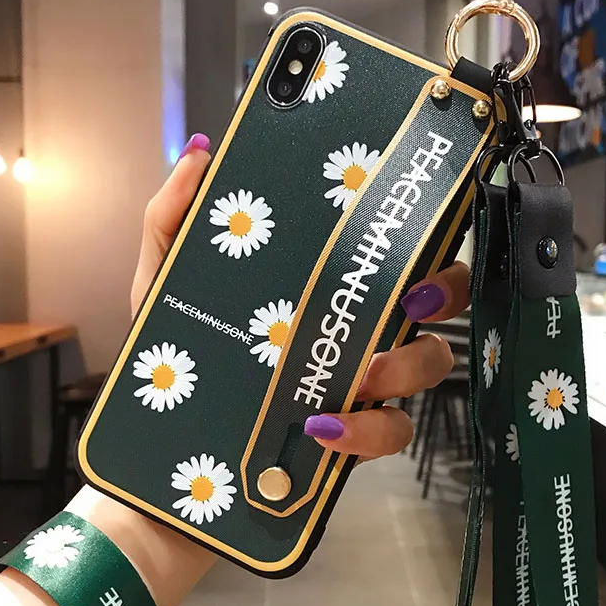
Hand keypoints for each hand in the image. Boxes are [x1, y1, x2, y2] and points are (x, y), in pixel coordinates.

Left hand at [130, 132, 469, 462]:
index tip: (416, 226)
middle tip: (410, 300)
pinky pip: (391, 433)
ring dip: (407, 365)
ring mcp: (359, 384)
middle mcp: (353, 328)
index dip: (422, 233)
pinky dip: (368, 431)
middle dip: (443, 293)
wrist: (167, 452)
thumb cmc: (174, 360)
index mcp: (323, 286)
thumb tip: (202, 153)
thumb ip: (173, 220)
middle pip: (436, 301)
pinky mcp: (354, 439)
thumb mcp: (163, 286)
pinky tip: (322, 428)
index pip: (392, 249)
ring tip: (361, 375)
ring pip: (426, 365)